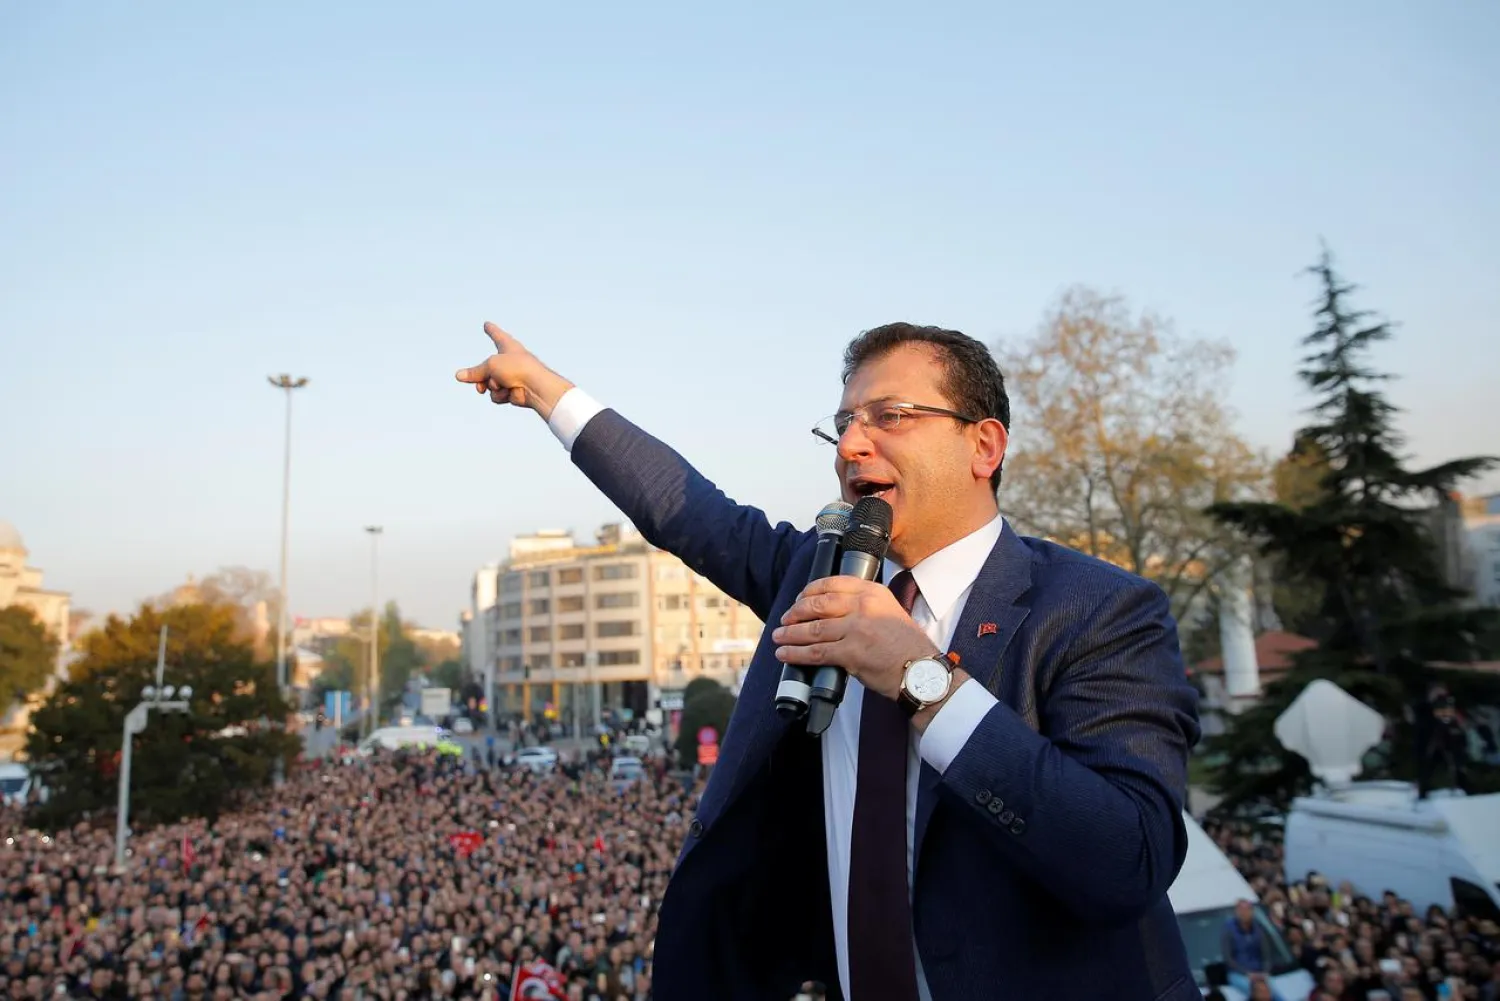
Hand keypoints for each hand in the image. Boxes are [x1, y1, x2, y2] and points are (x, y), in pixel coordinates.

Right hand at [454, 322, 573, 419]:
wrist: (536, 387)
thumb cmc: (516, 368)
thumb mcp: (490, 365)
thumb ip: (475, 372)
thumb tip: (458, 376)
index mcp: (508, 346)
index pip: (496, 334)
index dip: (491, 330)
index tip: (487, 324)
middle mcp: (509, 360)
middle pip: (484, 369)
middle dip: (479, 378)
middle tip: (479, 385)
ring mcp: (511, 377)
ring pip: (489, 385)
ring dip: (492, 387)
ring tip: (502, 385)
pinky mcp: (513, 391)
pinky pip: (497, 395)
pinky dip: (501, 395)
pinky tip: (511, 392)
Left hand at [771, 577, 938, 702]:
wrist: (922, 672)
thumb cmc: (908, 646)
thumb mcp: (890, 611)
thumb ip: (865, 606)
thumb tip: (835, 612)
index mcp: (873, 592)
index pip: (833, 583)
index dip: (809, 590)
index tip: (799, 598)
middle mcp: (864, 606)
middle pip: (818, 604)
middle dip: (796, 612)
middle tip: (786, 619)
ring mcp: (857, 629)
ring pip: (813, 629)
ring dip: (790, 633)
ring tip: (779, 636)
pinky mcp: (851, 653)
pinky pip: (816, 652)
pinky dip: (796, 653)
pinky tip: (785, 653)